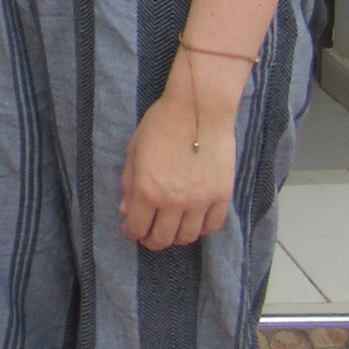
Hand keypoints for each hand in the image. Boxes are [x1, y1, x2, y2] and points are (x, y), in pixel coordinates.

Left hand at [119, 63, 238, 248]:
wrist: (199, 108)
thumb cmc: (162, 123)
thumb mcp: (135, 149)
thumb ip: (129, 182)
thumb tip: (126, 209)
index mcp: (147, 190)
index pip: (137, 228)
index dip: (132, 232)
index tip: (132, 229)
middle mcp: (173, 202)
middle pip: (162, 239)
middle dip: (152, 240)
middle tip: (151, 234)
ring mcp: (199, 201)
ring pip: (188, 237)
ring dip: (177, 237)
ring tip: (172, 228)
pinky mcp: (221, 196)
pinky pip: (212, 226)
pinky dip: (202, 229)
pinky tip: (194, 221)